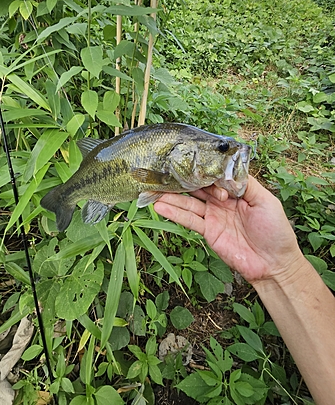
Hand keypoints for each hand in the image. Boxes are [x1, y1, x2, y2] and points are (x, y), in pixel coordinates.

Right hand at [154, 176, 304, 284]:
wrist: (273, 264)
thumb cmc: (276, 231)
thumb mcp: (266, 201)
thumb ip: (246, 184)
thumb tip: (226, 170)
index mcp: (236, 191)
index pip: (215, 176)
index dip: (204, 171)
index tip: (192, 165)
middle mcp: (222, 201)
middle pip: (198, 188)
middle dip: (181, 180)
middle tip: (162, 172)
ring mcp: (214, 216)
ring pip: (189, 203)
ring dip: (171, 196)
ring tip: (152, 188)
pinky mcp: (208, 232)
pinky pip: (188, 220)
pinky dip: (174, 213)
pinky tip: (159, 206)